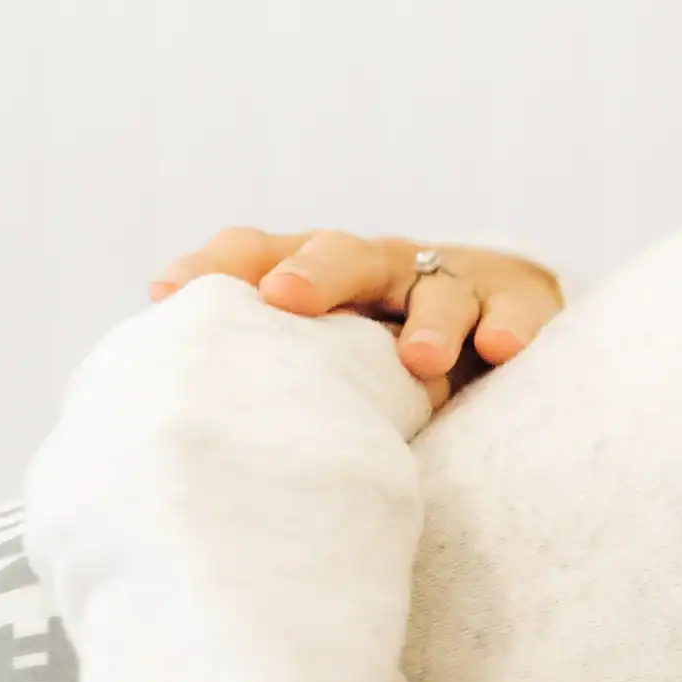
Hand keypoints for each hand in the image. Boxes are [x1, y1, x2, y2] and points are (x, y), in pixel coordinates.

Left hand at [149, 231, 564, 409]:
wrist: (497, 337)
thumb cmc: (382, 366)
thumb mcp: (321, 366)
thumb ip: (268, 380)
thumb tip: (168, 429)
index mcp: (319, 276)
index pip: (258, 251)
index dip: (216, 266)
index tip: (167, 294)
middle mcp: (379, 268)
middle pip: (342, 253)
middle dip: (314, 274)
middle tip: (285, 300)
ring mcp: (451, 281)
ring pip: (435, 289)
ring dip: (426, 322)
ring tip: (418, 363)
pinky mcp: (515, 302)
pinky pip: (514, 309)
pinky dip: (508, 325)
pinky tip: (499, 350)